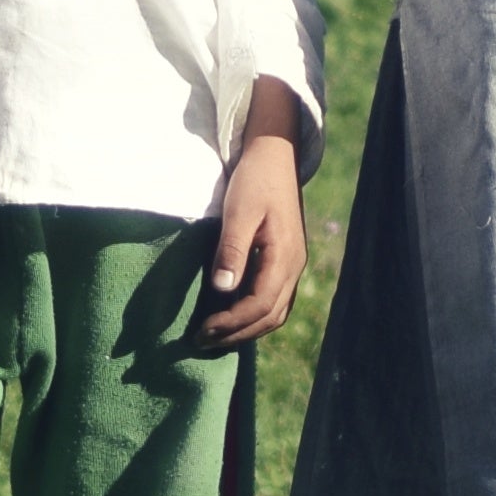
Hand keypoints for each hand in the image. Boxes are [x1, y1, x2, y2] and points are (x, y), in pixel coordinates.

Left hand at [196, 84, 313, 345]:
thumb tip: (222, 290)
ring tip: (216, 335)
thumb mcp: (239, 212)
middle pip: (270, 316)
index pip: (260, 305)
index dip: (231, 323)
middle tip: (202, 341)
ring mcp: (293, 264)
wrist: (275, 154)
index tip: (201, 331)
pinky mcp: (286, 259)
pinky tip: (233, 314)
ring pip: (276, 312)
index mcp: (285, 256)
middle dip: (237, 333)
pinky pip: (275, 299)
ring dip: (247, 328)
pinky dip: (255, 314)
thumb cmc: (255, 179)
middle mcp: (294, 266)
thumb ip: (232, 250)